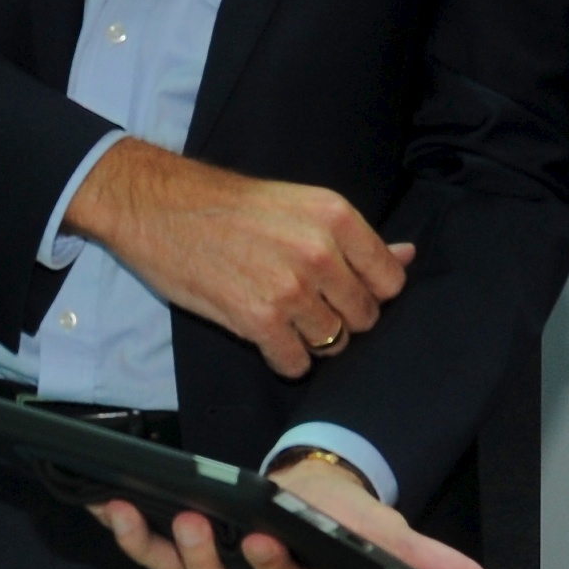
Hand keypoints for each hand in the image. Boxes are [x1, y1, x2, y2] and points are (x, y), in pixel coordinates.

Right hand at [62, 140, 407, 379]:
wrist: (160, 208)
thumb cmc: (228, 207)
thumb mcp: (299, 205)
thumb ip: (354, 239)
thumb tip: (407, 257)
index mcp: (336, 218)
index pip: (390, 280)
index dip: (369, 292)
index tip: (344, 290)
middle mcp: (321, 252)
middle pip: (364, 317)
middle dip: (340, 318)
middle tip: (305, 304)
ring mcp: (291, 289)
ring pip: (332, 342)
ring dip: (310, 339)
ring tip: (280, 316)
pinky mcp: (259, 320)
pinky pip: (296, 363)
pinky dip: (283, 358)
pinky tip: (264, 334)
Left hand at [89, 449, 488, 568]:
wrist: (307, 494)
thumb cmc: (341, 519)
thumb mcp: (385, 535)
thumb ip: (427, 561)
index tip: (266, 537)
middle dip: (207, 565)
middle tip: (198, 523)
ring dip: (157, 551)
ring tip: (143, 514)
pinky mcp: (180, 560)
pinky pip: (150, 555)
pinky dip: (129, 534)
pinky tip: (114, 505)